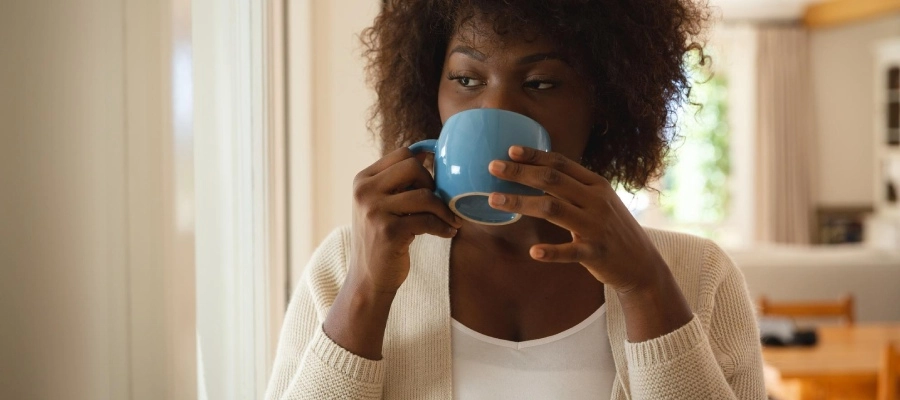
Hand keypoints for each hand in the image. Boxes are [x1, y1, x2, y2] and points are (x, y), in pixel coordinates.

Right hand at [349, 147, 461, 294]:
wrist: (368, 279)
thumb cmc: (381, 239)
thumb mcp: (380, 204)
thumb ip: (397, 181)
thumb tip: (426, 152)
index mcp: (362, 180)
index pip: (402, 154)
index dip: (423, 165)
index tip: (433, 183)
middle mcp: (364, 191)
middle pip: (413, 167)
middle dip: (432, 184)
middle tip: (437, 204)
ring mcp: (374, 211)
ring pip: (424, 195)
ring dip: (444, 209)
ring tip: (451, 220)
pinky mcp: (388, 232)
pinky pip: (428, 220)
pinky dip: (443, 227)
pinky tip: (449, 233)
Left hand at [486, 145, 668, 294]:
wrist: (642, 264)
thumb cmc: (612, 230)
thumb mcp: (599, 202)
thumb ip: (574, 187)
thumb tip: (539, 172)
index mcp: (597, 185)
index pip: (562, 164)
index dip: (535, 155)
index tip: (510, 150)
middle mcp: (596, 201)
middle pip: (552, 180)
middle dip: (520, 172)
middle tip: (492, 167)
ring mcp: (596, 227)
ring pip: (553, 209)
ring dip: (521, 202)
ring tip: (493, 200)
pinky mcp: (596, 253)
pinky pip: (571, 251)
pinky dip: (551, 252)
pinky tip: (533, 251)